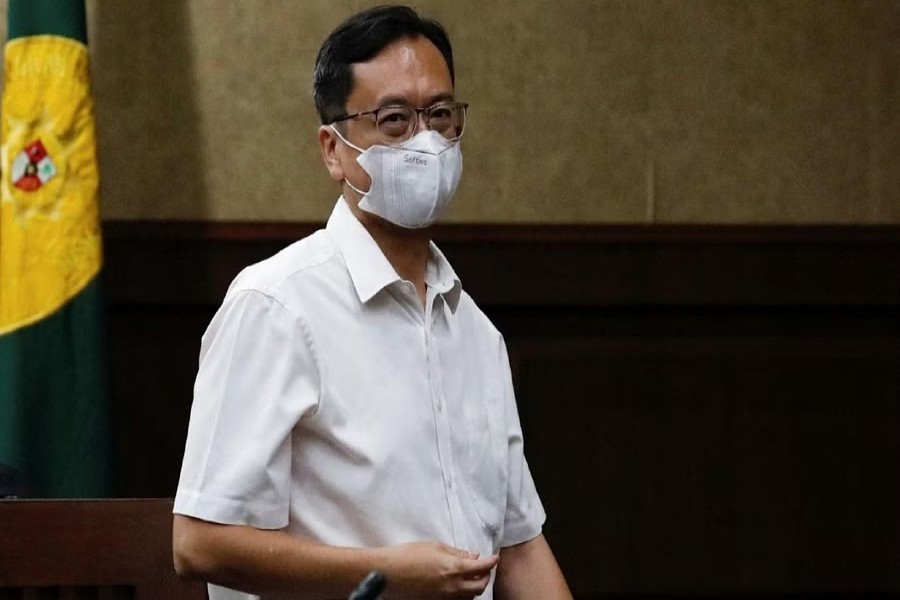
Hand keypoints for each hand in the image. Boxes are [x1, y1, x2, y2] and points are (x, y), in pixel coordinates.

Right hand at [381, 541, 499, 598]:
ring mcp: (445, 597)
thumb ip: (457, 553)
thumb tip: (473, 556)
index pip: (482, 567)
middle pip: (480, 586)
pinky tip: (458, 586)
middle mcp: (453, 586)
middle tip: (484, 567)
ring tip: (472, 576)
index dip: (491, 562)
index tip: (495, 557)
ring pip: (470, 596)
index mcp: (454, 568)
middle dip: (486, 576)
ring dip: (475, 586)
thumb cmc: (410, 555)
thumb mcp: (435, 547)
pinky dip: (463, 594)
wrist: (389, 573)